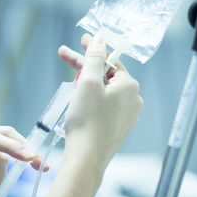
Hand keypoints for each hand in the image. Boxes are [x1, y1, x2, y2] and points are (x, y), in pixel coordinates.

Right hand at [58, 34, 142, 170]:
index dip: (93, 49)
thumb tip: (100, 39)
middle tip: (64, 56)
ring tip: (70, 81)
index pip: (110, 60)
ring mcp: (126, 115)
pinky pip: (105, 106)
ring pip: (104, 91)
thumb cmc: (87, 120)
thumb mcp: (88, 83)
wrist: (86, 157)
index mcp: (129, 86)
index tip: (81, 40)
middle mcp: (132, 99)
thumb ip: (95, 58)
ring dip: (86, 82)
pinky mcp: (117, 127)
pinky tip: (79, 101)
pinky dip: (91, 99)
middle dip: (84, 65)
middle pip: (106, 75)